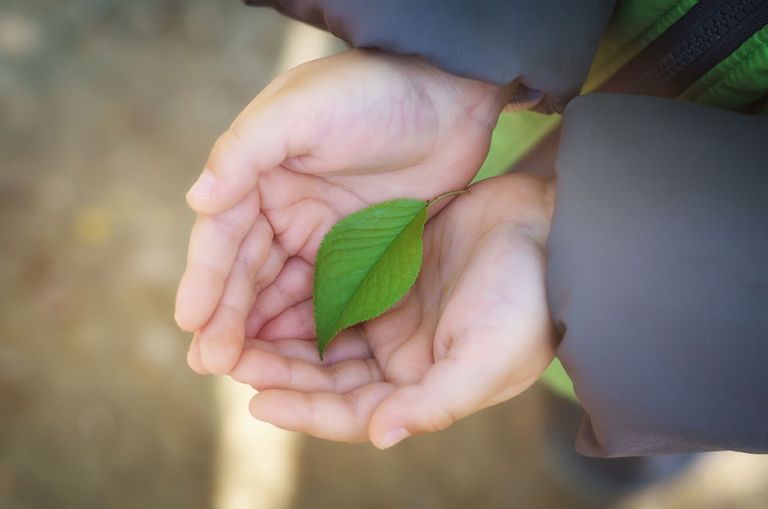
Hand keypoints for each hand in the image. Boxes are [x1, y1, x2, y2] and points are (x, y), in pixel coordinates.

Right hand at [175, 49, 513, 373]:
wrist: (449, 97)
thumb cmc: (373, 93)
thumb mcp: (302, 111)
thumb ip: (245, 153)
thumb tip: (196, 199)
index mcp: (259, 172)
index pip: (223, 234)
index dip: (207, 279)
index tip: (191, 323)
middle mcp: (282, 205)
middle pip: (247, 270)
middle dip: (227, 316)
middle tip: (210, 363)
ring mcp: (320, 230)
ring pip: (280, 289)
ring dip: (260, 328)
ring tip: (240, 370)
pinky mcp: (357, 249)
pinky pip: (323, 293)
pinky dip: (304, 322)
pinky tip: (290, 352)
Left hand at [227, 174, 556, 447]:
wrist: (549, 229)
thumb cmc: (527, 300)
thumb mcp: (488, 359)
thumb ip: (435, 401)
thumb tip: (382, 436)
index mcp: (422, 387)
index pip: (352, 412)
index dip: (305, 411)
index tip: (256, 402)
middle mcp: (402, 358)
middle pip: (327, 377)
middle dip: (280, 372)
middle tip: (228, 361)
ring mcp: (394, 316)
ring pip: (324, 334)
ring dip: (283, 335)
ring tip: (237, 328)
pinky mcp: (389, 275)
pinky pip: (335, 290)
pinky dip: (304, 295)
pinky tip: (272, 288)